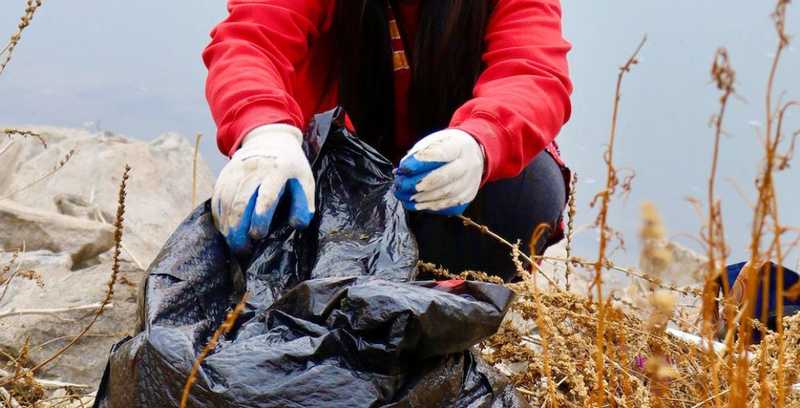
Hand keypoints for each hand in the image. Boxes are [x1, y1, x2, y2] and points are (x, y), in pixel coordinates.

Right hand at [212, 124, 314, 253]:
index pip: (266, 196)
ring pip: (225, 202)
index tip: (258, 235)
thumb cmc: (290, 167)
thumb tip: (298, 225)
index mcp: (277, 171)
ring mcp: (236, 171)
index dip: (260, 217)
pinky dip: (219, 217)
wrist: (269, 139)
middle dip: (239, 228)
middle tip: (243, 249)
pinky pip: (217, 198)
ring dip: (227, 226)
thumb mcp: (305, 180)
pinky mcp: (224, 175)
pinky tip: (224, 231)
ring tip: (234, 245)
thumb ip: (304, 203)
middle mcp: (253, 169)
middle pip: (240, 201)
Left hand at [393, 129, 483, 215]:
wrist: (473, 154)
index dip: (423, 160)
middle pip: (447, 176)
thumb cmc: (448, 147)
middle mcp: (469, 164)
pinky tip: (419, 205)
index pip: (442, 152)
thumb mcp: (435, 141)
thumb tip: (402, 170)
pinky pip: (450, 204)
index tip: (405, 167)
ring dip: (426, 198)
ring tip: (409, 198)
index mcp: (460, 146)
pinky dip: (433, 206)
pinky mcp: (468, 195)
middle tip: (406, 186)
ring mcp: (471, 181)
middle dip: (424, 183)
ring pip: (448, 193)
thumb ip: (419, 152)